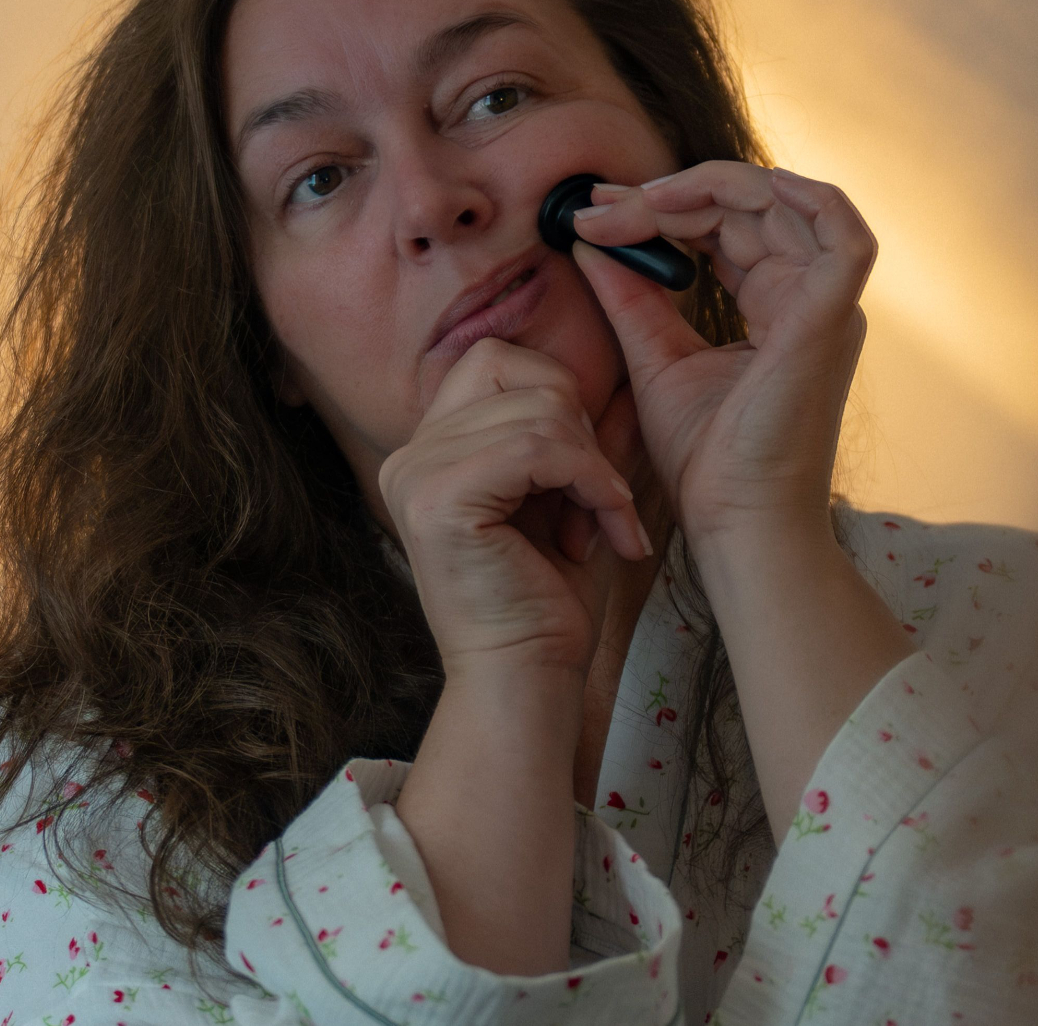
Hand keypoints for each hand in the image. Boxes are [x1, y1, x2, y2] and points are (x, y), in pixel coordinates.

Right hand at [377, 336, 651, 674]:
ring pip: (540, 411)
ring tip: (605, 524)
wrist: (528, 677)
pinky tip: (605, 532)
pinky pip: (538, 447)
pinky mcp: (439, 500)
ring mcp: (417, 474)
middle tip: (602, 499)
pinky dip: (591, 482)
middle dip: (581, 430)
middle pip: (519, 373)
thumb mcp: (573, 498)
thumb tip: (626, 378)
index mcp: (431, 449)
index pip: (495, 361)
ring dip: (595, 467)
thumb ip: (586, 437)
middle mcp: (411, 455)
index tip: (590, 471)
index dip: (560, 398)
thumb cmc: (550, 599)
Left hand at [569, 164, 874, 554]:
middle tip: (600, 207)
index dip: (664, 208)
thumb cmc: (708, 461)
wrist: (735, 523)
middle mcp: (811, 298)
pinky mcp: (829, 320)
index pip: (728, 226)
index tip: (594, 212)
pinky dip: (807, 198)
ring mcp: (827, 307)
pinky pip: (845, 236)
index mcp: (780, 307)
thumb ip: (629, 297)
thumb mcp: (655, 357)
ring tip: (643, 204)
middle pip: (752, 206)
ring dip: (712, 188)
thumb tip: (588, 239)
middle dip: (671, 195)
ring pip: (788, 204)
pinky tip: (735, 189)